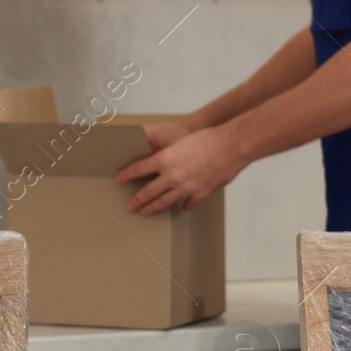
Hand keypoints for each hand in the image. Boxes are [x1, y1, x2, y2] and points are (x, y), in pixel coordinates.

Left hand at [114, 124, 245, 214]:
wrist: (231, 145)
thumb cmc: (208, 139)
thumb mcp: (180, 144)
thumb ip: (169, 156)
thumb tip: (160, 164)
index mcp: (165, 159)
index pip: (138, 169)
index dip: (126, 175)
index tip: (119, 180)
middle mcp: (172, 176)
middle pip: (148, 192)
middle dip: (136, 200)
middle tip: (129, 205)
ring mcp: (186, 187)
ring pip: (163, 202)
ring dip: (152, 208)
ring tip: (144, 212)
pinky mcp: (200, 193)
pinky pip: (188, 203)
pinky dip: (184, 205)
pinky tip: (182, 207)